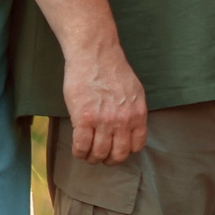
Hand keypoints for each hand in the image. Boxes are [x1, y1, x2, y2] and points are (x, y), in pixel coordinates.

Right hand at [65, 46, 147, 163]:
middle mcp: (123, 121)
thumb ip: (132, 110)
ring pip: (99, 153)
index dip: (125, 151)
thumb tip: (129, 126)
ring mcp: (103, 121)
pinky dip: (79, 152)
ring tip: (87, 154)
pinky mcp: (83, 119)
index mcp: (138, 114)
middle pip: (118, 154)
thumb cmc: (111, 68)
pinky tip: (77, 149)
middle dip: (109, 160)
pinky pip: (81, 146)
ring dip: (92, 158)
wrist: (94, 54)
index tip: (116, 150)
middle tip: (101, 157)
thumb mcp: (134, 91)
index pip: (136, 145)